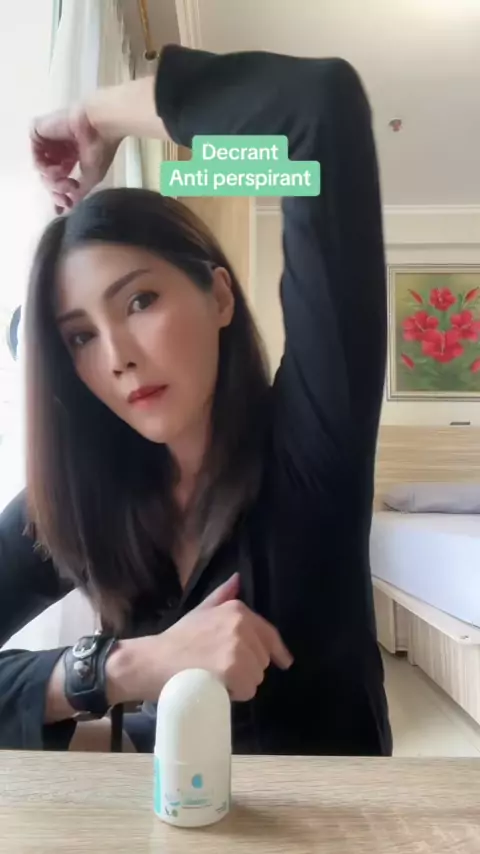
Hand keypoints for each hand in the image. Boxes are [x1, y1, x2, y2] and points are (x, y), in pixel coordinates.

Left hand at [31, 106, 119, 213]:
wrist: (100, 126)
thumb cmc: (101, 149)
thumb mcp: (91, 178)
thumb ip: (78, 193)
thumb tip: (68, 208)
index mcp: (71, 157)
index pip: (58, 179)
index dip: (59, 196)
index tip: (65, 206)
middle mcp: (58, 150)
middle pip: (48, 178)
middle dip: (57, 191)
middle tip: (68, 194)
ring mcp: (48, 141)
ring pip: (41, 170)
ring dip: (53, 182)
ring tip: (66, 180)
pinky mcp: (38, 132)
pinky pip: (35, 158)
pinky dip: (45, 169)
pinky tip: (58, 169)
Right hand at [117, 574, 293, 704]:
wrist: (152, 661)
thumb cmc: (177, 639)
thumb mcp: (201, 611)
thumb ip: (222, 595)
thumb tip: (238, 578)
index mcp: (238, 610)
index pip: (269, 634)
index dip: (278, 652)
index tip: (285, 662)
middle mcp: (242, 625)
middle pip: (263, 660)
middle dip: (247, 669)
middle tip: (220, 669)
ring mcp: (238, 647)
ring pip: (257, 677)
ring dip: (241, 683)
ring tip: (216, 678)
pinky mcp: (232, 670)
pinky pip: (248, 690)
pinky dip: (235, 695)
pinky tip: (217, 688)